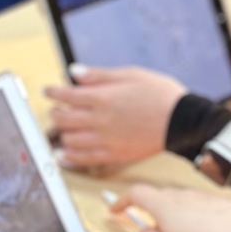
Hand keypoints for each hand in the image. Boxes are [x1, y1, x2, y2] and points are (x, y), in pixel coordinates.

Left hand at [44, 65, 185, 169]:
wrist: (183, 121)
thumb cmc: (161, 94)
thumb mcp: (131, 74)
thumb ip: (99, 75)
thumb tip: (74, 72)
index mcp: (103, 98)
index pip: (67, 95)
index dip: (53, 92)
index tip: (47, 91)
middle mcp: (100, 120)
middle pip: (64, 119)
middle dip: (55, 113)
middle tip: (55, 109)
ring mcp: (106, 140)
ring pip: (70, 140)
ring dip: (62, 134)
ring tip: (63, 129)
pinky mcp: (115, 155)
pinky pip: (85, 159)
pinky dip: (70, 157)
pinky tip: (63, 154)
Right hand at [110, 184, 230, 231]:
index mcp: (162, 204)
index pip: (135, 193)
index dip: (122, 200)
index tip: (115, 209)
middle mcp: (180, 195)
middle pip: (157, 197)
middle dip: (149, 211)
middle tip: (148, 229)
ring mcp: (200, 196)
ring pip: (178, 203)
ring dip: (172, 217)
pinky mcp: (217, 203)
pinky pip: (196, 208)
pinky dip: (191, 219)